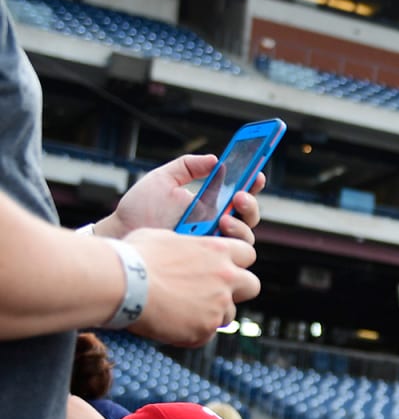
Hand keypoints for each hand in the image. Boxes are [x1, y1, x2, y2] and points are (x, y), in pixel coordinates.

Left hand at [96, 154, 265, 243]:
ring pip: (245, 237)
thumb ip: (187, 165)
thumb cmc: (140, 208)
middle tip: (239, 196)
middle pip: (248, 216)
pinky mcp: (205, 259)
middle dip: (250, 204)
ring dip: (241, 225)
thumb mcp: (163, 179)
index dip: (252, 183)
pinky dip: (230, 243)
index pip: (239, 194)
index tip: (256, 173)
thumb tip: (214, 159)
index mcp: (210, 203)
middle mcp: (215, 223)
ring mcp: (211, 242)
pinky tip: (217, 231)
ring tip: (224, 218)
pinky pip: (230, 254)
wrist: (123, 232)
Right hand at [123, 228, 260, 346]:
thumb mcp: (162, 237)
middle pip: (252, 286)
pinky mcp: (205, 328)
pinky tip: (170, 326)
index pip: (247, 254)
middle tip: (214, 294)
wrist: (120, 284)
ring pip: (229, 315)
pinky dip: (192, 334)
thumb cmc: (133, 257)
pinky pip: (205, 335)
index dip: (236, 262)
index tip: (223, 267)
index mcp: (218, 250)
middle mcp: (226, 276)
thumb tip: (181, 247)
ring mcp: (218, 304)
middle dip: (236, 291)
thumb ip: (183, 244)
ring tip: (183, 312)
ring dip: (212, 314)